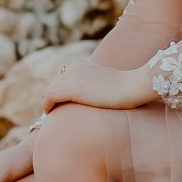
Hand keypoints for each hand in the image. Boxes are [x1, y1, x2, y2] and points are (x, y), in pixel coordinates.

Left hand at [40, 60, 157, 113]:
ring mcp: (72, 77)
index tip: (58, 106)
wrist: (134, 85)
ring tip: (52, 116)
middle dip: (51, 98)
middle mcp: (73, 68)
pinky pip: (49, 97)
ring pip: (48, 91)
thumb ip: (93, 88)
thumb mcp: (105, 85)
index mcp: (80, 66)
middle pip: (52, 85)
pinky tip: (50, 114)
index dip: (57, 93)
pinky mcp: (73, 88)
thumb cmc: (126, 89)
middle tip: (54, 113)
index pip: (59, 79)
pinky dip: (47, 106)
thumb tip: (91, 99)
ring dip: (48, 103)